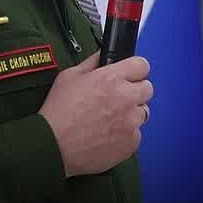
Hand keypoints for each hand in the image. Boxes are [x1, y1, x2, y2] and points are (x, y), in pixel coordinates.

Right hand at [37, 51, 152, 177]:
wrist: (54, 146)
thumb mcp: (69, 77)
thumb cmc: (58, 112)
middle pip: (147, 88)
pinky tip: (107, 135)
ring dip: (131, 114)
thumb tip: (102, 57)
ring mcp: (130, 122)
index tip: (129, 75)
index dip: (134, 70)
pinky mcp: (131, 142)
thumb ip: (91, 63)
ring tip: (109, 120)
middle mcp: (125, 98)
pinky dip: (125, 134)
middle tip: (117, 99)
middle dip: (135, 91)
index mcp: (111, 78)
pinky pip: (136, 134)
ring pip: (142, 113)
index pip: (142, 65)